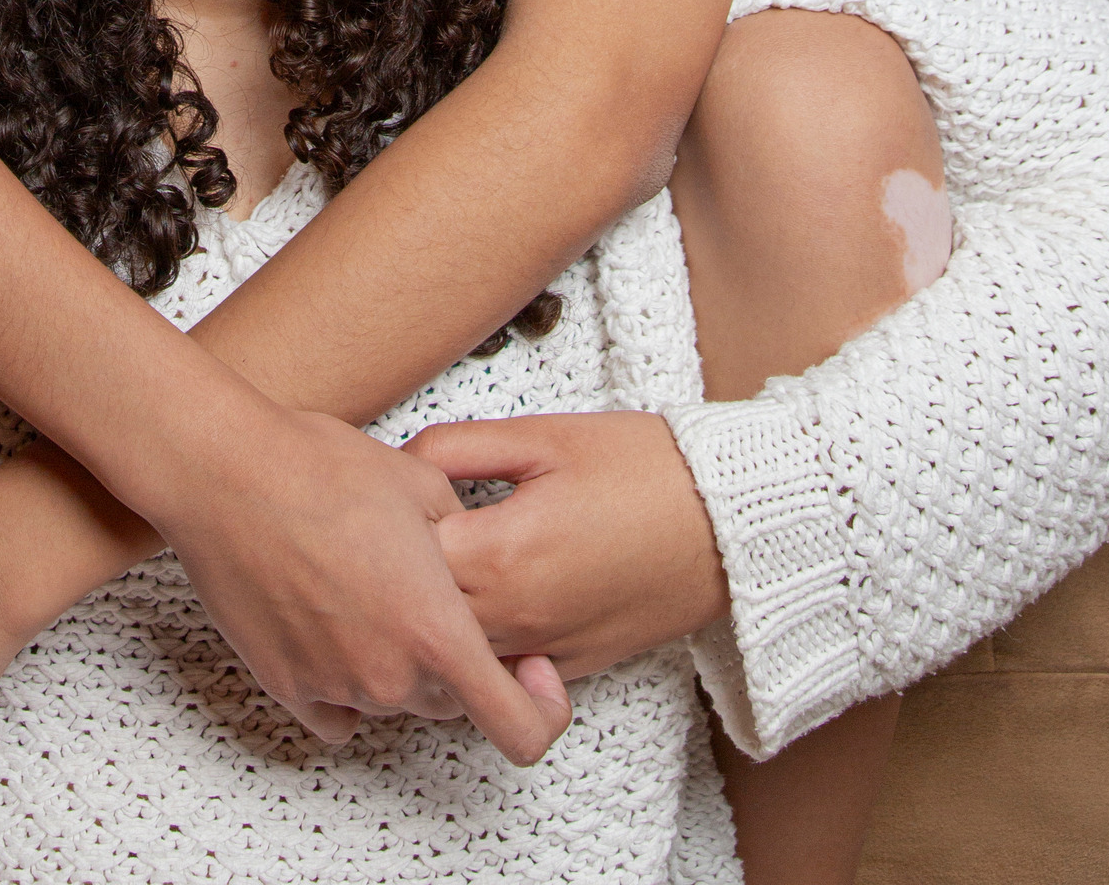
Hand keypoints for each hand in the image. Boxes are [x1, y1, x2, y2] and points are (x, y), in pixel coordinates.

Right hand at [152, 403, 570, 760]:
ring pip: (395, 700)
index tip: (531, 670)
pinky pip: (340, 711)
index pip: (521, 729)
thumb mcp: (425, 486)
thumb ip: (466, 546)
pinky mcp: (286, 686)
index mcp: (438, 632)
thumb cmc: (321, 469)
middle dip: (455, 659)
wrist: (226, 473)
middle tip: (427, 591)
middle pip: (452, 702)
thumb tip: (468, 566)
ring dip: (397, 662)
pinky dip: (346, 681)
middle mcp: (392, 677)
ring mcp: (336, 688)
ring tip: (366, 583)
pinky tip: (334, 621)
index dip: (541, 708)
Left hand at [407, 412, 727, 675]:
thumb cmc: (641, 468)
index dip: (380, 527)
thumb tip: (398, 462)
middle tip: (385, 536)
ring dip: (431, 621)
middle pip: (418, 618)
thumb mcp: (541, 435)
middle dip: (394, 582)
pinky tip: (471, 605)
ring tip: (422, 571)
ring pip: (454, 658)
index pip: (400, 560)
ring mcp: (545, 650)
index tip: (378, 498)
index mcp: (502, 553)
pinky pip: (501, 673)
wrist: (730, 524)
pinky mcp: (572, 667)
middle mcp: (516, 616)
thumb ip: (456, 448)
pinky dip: (476, 650)